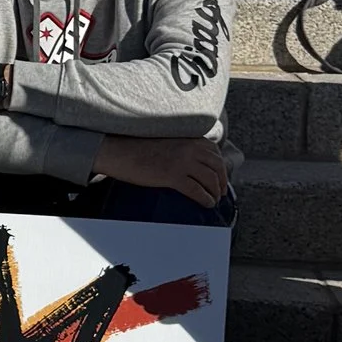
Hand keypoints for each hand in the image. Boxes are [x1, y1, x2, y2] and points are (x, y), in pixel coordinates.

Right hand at [90, 132, 229, 205]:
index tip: (219, 177)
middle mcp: (190, 148)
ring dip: (215, 192)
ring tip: (214, 200)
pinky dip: (205, 199)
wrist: (120, 151)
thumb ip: (181, 146)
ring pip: (210, 179)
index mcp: (188, 138)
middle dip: (222, 181)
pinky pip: (197, 190)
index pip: (215, 152)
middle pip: (217, 166)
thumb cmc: (138, 148)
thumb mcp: (166, 141)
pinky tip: (206, 204)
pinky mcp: (173, 176)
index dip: (220, 167)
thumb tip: (191, 162)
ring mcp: (182, 162)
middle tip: (220, 192)